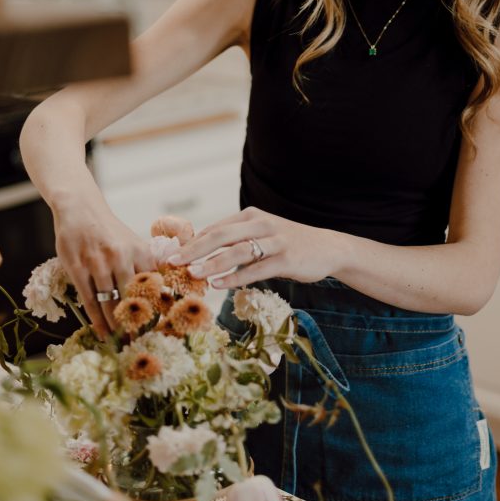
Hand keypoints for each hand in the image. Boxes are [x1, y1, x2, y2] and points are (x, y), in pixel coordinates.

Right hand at [53, 200, 153, 336]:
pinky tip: (102, 333)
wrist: (81, 210)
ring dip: (116, 327)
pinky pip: (90, 301)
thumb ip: (146, 266)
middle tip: (140, 343)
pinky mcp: (78, 269)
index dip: (156, 311)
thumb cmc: (110, 231)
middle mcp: (121, 257)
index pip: (152, 288)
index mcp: (140, 251)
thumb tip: (163, 293)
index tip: (160, 330)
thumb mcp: (133, 243)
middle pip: (132, 299)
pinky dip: (97, 320)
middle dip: (137, 324)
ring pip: (110, 303)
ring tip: (121, 343)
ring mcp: (98, 263)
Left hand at [171, 206, 346, 288]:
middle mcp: (261, 224)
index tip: (171, 255)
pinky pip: (255, 269)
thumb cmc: (288, 243)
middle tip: (172, 261)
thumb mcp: (262, 234)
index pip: (215, 228)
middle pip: (221, 235)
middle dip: (194, 249)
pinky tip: (218, 285)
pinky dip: (235, 277)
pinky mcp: (286, 259)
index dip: (192, 242)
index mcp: (251, 216)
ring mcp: (275, 241)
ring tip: (192, 274)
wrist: (328, 248)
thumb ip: (236, 238)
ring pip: (237, 251)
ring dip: (212, 263)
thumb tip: (201, 248)